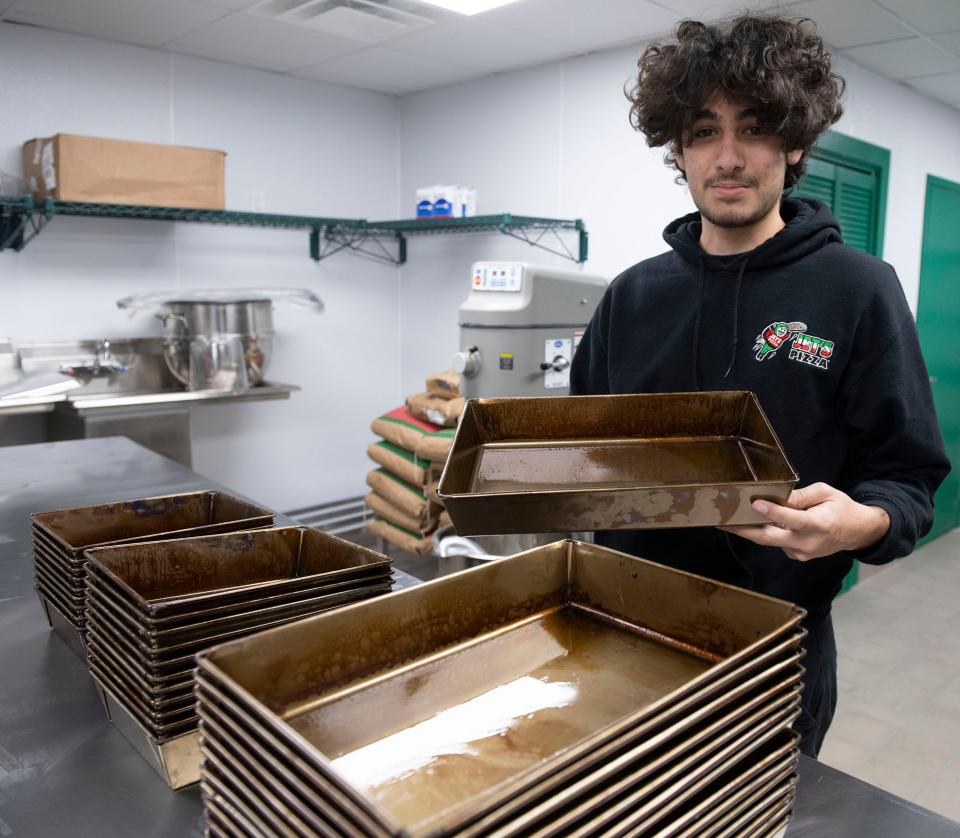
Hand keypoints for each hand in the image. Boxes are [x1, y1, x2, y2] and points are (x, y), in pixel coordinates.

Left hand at [718, 482, 889, 561]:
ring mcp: (802, 552)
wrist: (858, 532)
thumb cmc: (841, 508)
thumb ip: (801, 497)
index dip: (773, 512)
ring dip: (752, 530)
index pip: (793, 519)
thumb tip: (778, 497)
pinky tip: (760, 522)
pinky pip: (778, 543)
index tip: (755, 504)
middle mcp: (809, 542)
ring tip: (730, 518)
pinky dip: (768, 532)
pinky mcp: (798, 556)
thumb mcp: (825, 493)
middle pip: (770, 538)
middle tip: (722, 521)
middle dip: (744, 530)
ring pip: (771, 541)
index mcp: (820, 524)